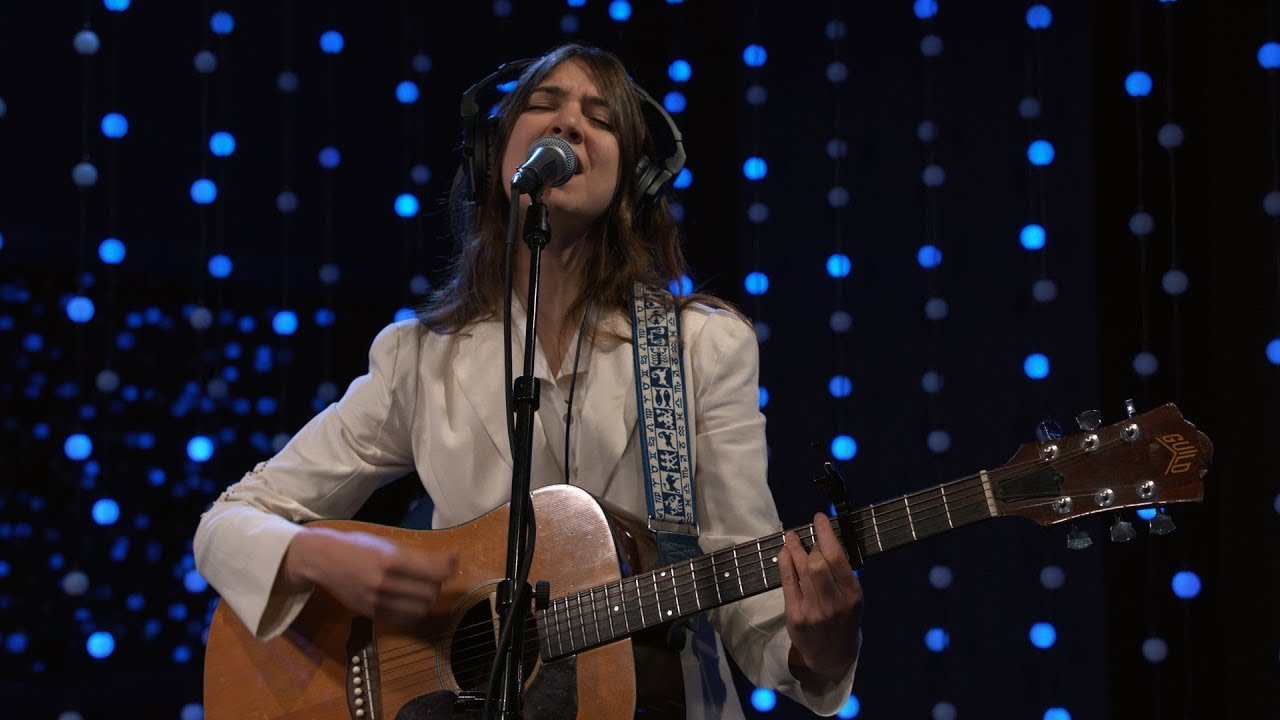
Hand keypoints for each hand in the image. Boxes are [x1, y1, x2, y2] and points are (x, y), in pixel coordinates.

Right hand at [282, 526, 457, 627]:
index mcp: (390, 560)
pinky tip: (411, 600)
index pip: (433, 571)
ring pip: (419, 608)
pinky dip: (414, 611)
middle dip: (438, 583)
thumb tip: (451, 559)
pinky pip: (404, 619)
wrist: (324, 560)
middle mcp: (383, 583)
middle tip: (435, 573)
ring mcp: (376, 601)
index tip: (452, 559)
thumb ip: (419, 555)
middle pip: (429, 592)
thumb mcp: (388, 544)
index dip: (448, 567)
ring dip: (428, 598)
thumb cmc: (358, 546)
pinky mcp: (371, 613)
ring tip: (423, 587)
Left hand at [778, 513, 863, 684]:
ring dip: (794, 547)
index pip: (837, 557)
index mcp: (852, 595)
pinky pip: (787, 581)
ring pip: (800, 569)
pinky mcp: (795, 615)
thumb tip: (827, 539)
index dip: (826, 533)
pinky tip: (785, 551)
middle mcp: (834, 603)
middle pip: (817, 562)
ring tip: (792, 536)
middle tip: (808, 538)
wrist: (831, 656)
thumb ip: (842, 574)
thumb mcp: (853, 599)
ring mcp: (813, 610)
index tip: (820, 517)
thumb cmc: (844, 621)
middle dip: (811, 544)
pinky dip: (784, 561)